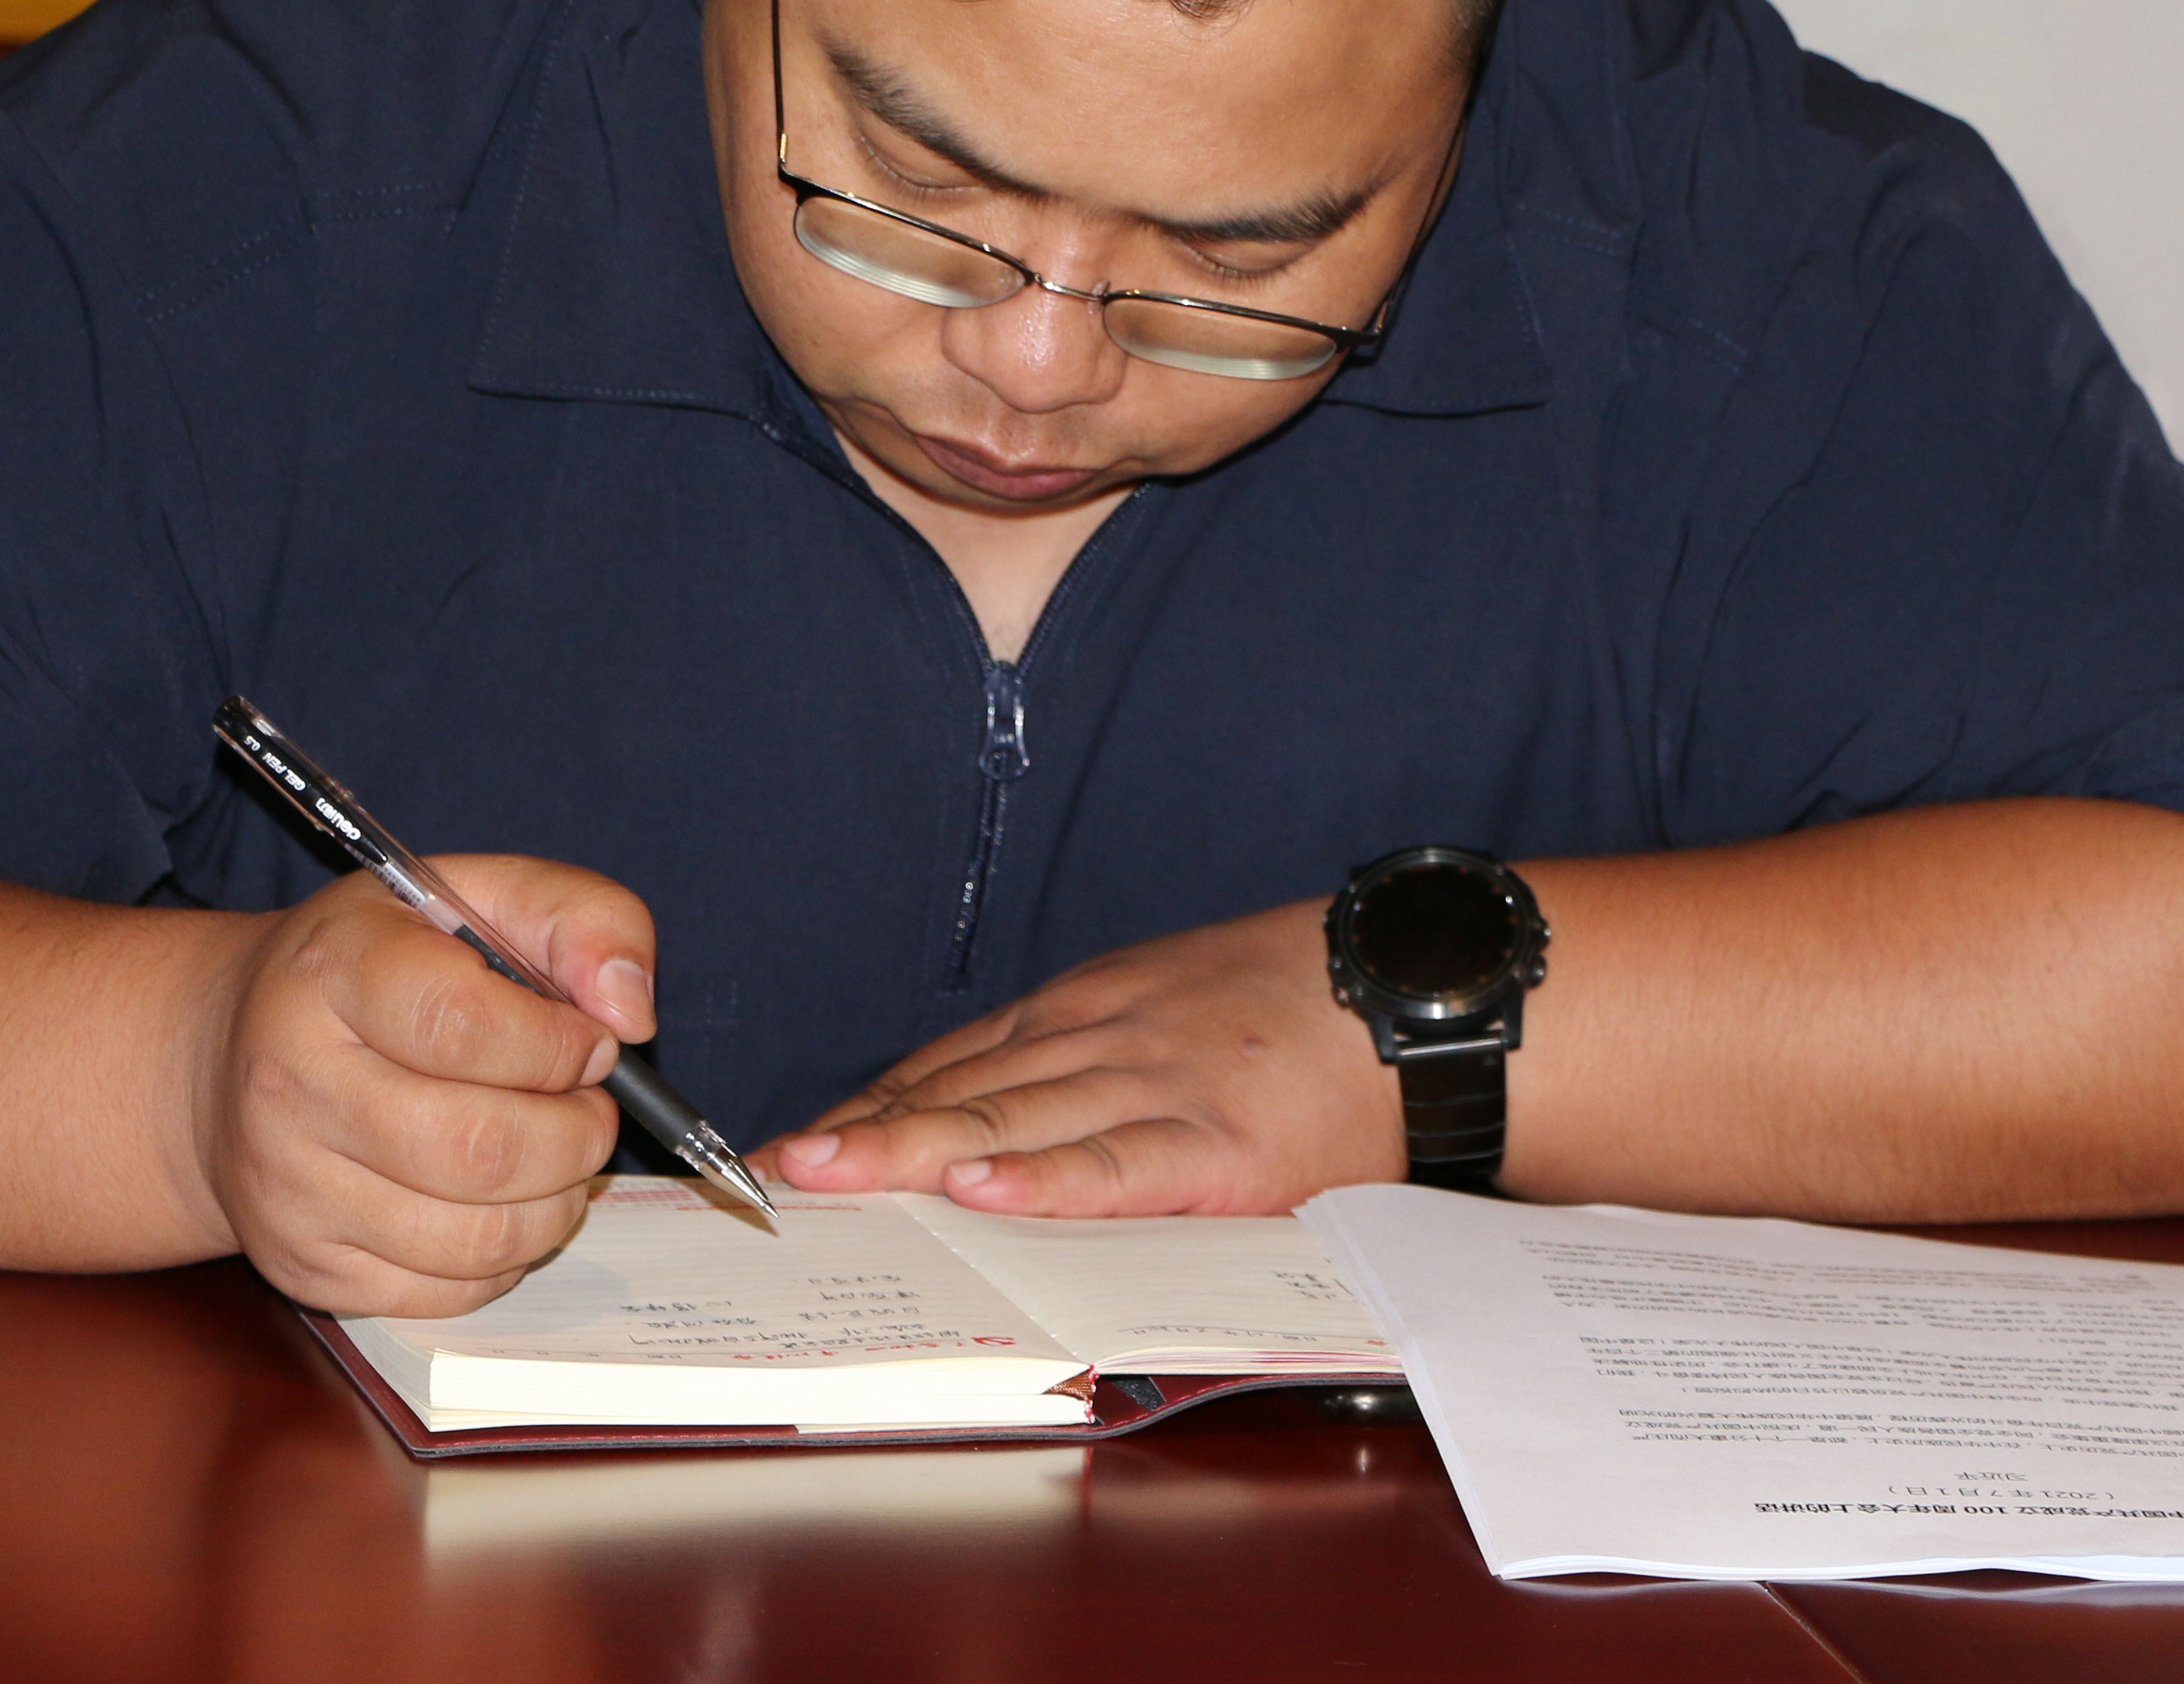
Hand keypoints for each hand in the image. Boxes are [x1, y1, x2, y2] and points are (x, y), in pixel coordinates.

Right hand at [201, 861, 654, 1315]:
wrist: (225, 1052)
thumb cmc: (375, 967)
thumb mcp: (474, 896)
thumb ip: (581, 918)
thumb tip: (630, 1012)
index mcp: (334, 971)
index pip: (465, 1027)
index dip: (559, 1045)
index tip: (589, 1041)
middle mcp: (292, 1083)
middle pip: (482, 1150)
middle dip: (577, 1135)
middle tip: (586, 1106)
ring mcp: (290, 1188)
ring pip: (477, 1237)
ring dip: (557, 1202)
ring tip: (554, 1153)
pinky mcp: (305, 1266)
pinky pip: (449, 1293)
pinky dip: (506, 1256)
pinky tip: (500, 1201)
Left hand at [766, 897, 1401, 1215]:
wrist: (1408, 995)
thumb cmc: (1299, 1007)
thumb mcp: (1174, 996)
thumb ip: (1088, 1046)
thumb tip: (997, 1109)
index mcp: (1093, 1006)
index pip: (957, 1058)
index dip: (873, 1103)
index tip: (800, 1141)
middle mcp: (1107, 1038)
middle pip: (963, 1089)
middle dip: (862, 1132)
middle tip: (775, 1167)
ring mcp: (1159, 1089)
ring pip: (1015, 1122)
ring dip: (915, 1153)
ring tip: (834, 1176)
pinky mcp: (1219, 1144)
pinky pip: (1115, 1166)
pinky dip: (1043, 1179)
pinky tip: (980, 1189)